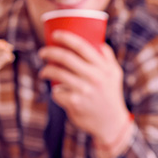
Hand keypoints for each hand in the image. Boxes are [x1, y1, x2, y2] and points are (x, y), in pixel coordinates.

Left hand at [39, 31, 131, 156]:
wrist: (112, 123)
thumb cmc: (110, 95)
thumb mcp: (115, 75)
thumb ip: (108, 57)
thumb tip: (97, 41)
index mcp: (105, 68)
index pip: (82, 46)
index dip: (65, 37)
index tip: (55, 34)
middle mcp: (96, 78)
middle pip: (66, 57)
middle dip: (50, 52)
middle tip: (43, 52)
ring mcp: (85, 91)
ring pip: (57, 73)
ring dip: (46, 70)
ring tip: (44, 71)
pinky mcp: (76, 103)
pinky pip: (57, 92)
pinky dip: (54, 92)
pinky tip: (56, 92)